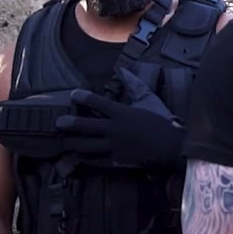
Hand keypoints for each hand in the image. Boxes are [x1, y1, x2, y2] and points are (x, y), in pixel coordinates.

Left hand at [54, 69, 184, 169]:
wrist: (174, 148)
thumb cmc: (163, 121)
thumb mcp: (149, 99)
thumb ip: (134, 85)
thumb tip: (123, 71)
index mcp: (122, 112)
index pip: (96, 102)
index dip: (81, 97)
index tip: (72, 95)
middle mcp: (115, 129)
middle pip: (85, 126)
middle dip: (69, 124)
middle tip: (58, 123)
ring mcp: (115, 147)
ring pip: (86, 146)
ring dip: (73, 144)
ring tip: (65, 143)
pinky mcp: (118, 162)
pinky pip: (97, 161)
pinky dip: (86, 159)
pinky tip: (78, 158)